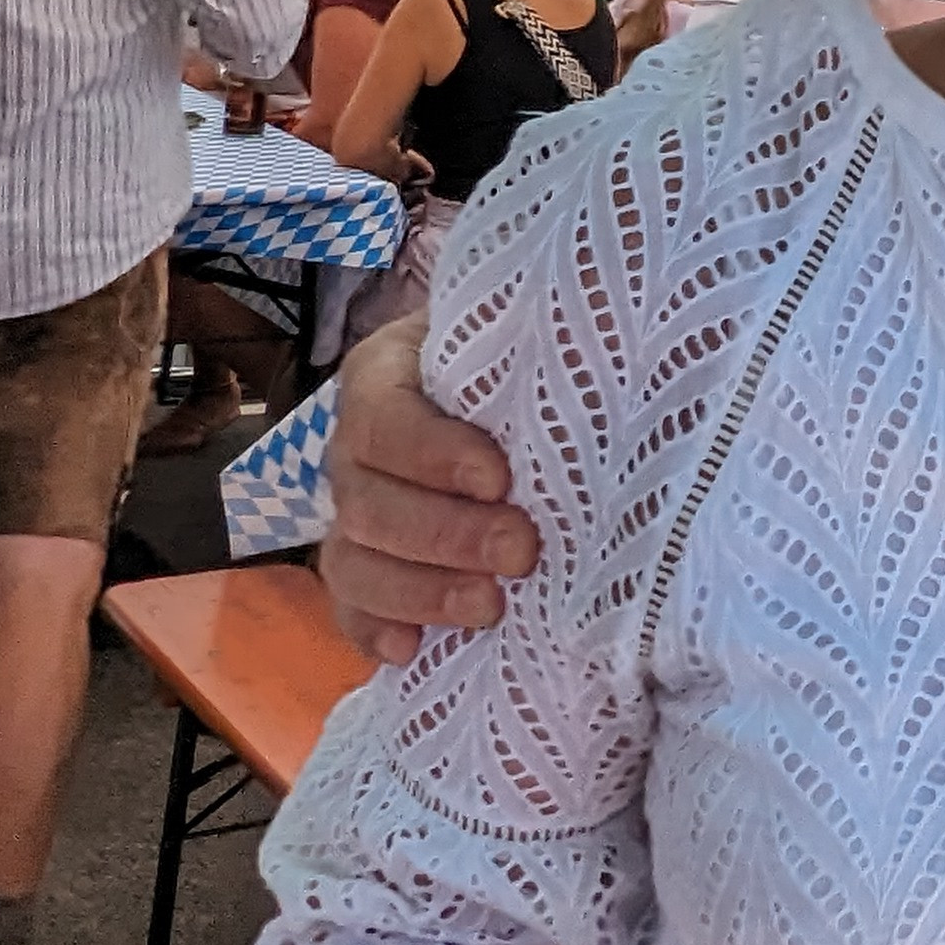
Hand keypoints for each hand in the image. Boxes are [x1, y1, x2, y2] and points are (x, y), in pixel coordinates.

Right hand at [320, 318, 538, 663]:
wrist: (523, 394)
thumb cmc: (530, 351)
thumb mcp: (533, 319)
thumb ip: (552, 311)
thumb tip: (595, 293)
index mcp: (385, 374)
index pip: (383, 418)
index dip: (434, 455)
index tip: (501, 478)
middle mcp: (356, 448)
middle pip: (368, 503)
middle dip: (445, 535)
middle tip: (522, 552)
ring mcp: (355, 513)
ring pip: (353, 561)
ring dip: (419, 592)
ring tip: (491, 609)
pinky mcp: (368, 568)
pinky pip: (349, 609)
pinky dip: (374, 632)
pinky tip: (413, 651)